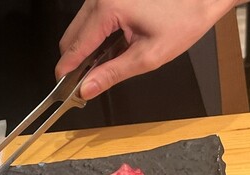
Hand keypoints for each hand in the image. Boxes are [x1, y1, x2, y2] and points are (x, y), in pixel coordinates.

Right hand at [55, 0, 242, 99]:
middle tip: (86, 81)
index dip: (67, 72)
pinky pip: (90, 18)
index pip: (74, 48)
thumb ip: (113, 74)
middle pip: (70, 37)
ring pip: (78, 27)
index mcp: (108, 10)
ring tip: (105, 63)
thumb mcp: (149, 56)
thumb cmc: (185, 18)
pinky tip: (111, 46)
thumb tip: (87, 89)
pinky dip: (95, 35)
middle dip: (75, 61)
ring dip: (85, 48)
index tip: (64, 89)